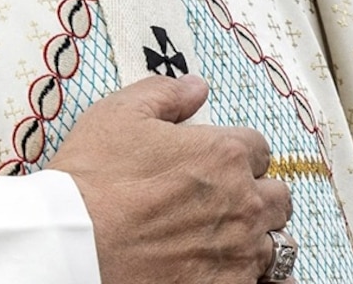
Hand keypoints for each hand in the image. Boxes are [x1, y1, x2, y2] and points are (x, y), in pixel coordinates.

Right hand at [49, 75, 290, 283]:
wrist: (73, 245)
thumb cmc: (92, 183)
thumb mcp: (119, 115)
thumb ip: (166, 94)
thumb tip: (195, 87)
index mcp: (223, 154)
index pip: (257, 148)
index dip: (235, 154)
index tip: (217, 164)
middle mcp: (242, 202)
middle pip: (277, 196)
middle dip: (257, 196)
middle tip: (226, 204)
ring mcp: (239, 251)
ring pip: (279, 243)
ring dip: (258, 239)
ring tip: (230, 242)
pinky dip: (258, 279)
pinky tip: (237, 274)